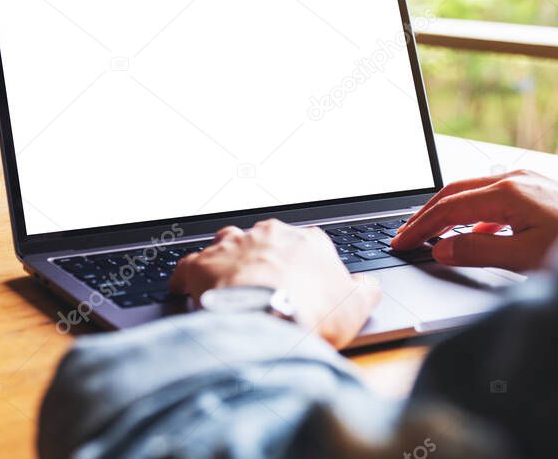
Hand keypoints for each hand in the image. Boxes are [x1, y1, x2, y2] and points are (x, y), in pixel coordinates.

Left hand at [170, 219, 381, 348]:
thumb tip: (370, 285)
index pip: (308, 246)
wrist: (266, 322)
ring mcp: (233, 246)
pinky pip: (188, 267)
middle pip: (265, 241)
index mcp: (308, 241)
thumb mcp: (356, 307)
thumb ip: (366, 291)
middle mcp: (269, 235)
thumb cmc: (311, 313)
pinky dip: (187, 278)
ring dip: (227, 260)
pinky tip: (188, 291)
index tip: (301, 285)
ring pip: (227, 243)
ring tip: (228, 284)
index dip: (303, 267)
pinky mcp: (201, 265)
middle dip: (264, 259)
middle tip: (266, 288)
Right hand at [390, 170, 557, 269]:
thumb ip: (478, 252)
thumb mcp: (525, 258)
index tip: (400, 242)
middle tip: (403, 235)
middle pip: (454, 192)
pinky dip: (472, 214)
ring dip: (447, 212)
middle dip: (425, 214)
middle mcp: (515, 178)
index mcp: (507, 191)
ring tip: (428, 233)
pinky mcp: (539, 189)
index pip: (448, 209)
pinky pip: (493, 198)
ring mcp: (528, 181)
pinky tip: (473, 234)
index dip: (419, 227)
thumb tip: (442, 249)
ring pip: (473, 192)